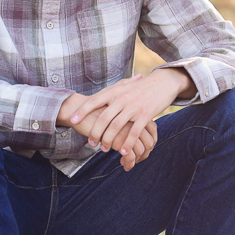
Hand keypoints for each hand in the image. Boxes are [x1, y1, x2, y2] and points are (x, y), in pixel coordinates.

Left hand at [68, 69, 189, 166]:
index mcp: (114, 91)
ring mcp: (134, 107)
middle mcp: (122, 98)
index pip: (94, 101)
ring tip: (103, 149)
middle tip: (90, 143)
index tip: (71, 120)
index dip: (82, 111)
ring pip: (116, 127)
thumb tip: (89, 100)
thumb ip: (108, 93)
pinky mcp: (146, 115)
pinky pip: (134, 132)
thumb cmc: (138, 87)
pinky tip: (122, 151)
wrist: (162, 83)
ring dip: (108, 140)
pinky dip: (127, 143)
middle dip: (95, 133)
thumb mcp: (122, 86)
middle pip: (103, 118)